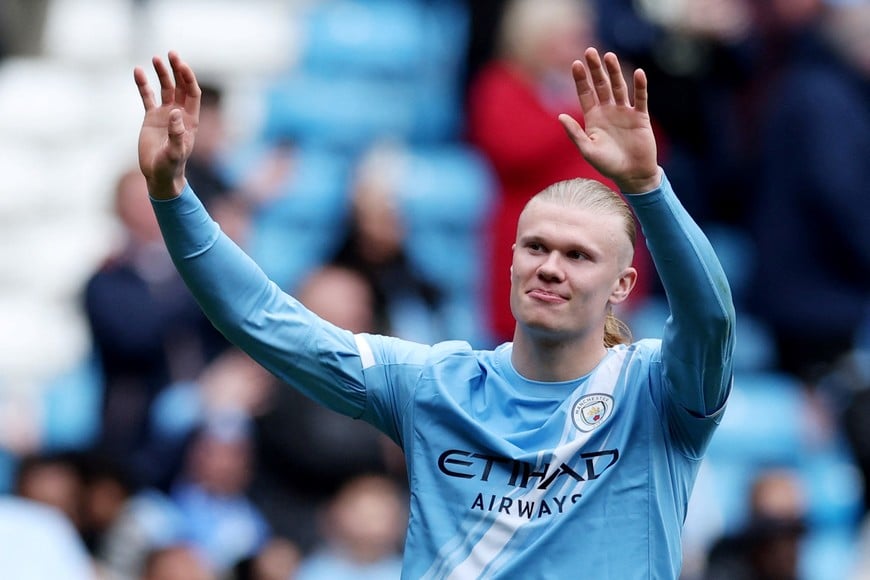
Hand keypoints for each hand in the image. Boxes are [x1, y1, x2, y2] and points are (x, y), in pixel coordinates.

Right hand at [133, 52, 200, 198]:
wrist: (159, 175)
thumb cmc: (170, 167)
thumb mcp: (174, 153)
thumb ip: (177, 134)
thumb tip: (175, 113)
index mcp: (190, 120)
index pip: (192, 93)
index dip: (188, 78)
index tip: (181, 65)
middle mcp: (179, 114)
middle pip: (181, 86)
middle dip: (177, 70)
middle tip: (171, 54)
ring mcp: (165, 115)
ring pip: (165, 88)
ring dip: (162, 73)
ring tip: (155, 58)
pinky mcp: (151, 118)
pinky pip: (147, 97)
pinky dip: (143, 84)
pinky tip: (137, 71)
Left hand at [558, 48, 660, 193]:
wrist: (632, 175)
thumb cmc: (607, 165)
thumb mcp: (587, 150)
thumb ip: (575, 133)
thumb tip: (560, 116)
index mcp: (593, 118)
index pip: (585, 94)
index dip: (581, 79)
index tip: (575, 64)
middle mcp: (608, 111)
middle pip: (601, 85)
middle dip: (595, 69)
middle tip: (590, 51)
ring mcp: (625, 112)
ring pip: (619, 87)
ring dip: (615, 72)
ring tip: (609, 56)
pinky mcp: (640, 117)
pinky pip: (640, 98)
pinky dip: (640, 86)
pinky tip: (638, 73)